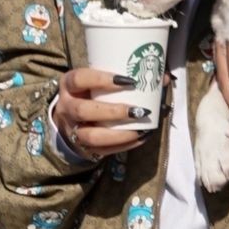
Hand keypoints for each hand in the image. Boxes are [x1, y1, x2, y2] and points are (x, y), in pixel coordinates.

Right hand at [52, 63, 173, 158]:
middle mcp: (66, 107)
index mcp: (68, 85)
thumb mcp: (98, 81)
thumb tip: (162, 78)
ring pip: (91, 136)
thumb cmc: (91, 93)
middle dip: (113, 112)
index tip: (128, 81)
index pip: (79, 79)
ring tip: (140, 129)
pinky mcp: (83, 147)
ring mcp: (72, 129)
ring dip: (118, 134)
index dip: (101, 79)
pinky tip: (140, 138)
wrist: (70, 118)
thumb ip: (124, 77)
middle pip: (83, 110)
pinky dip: (124, 145)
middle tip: (138, 111)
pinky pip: (102, 151)